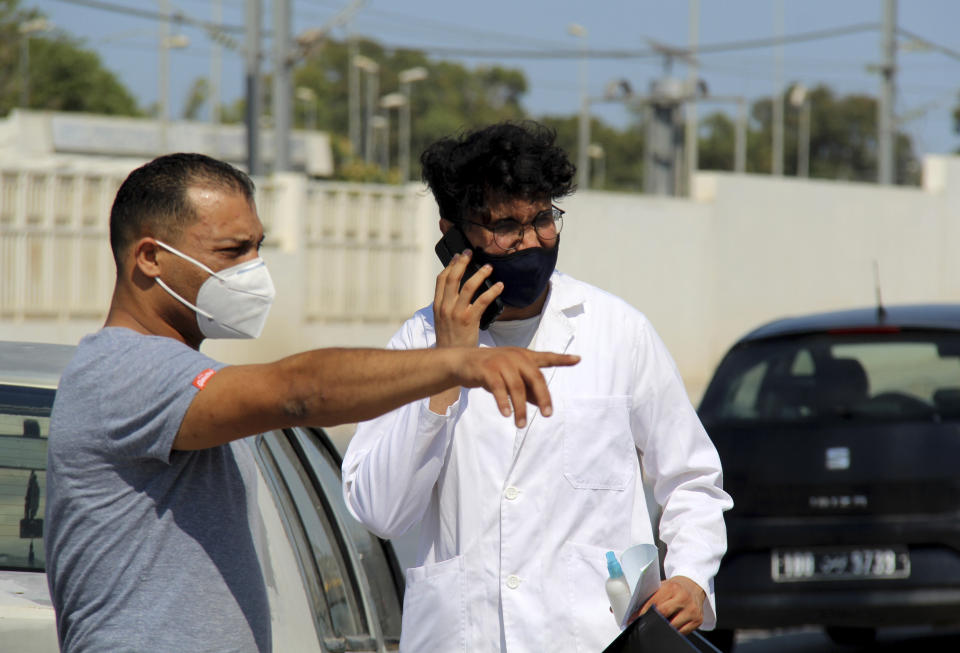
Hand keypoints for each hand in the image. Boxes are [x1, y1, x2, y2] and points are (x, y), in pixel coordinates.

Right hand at [433, 249, 502, 347]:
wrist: (452, 358)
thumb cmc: (451, 338)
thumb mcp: (443, 319)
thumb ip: (448, 304)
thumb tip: (459, 290)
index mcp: (438, 305)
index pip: (442, 279)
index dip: (450, 265)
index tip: (458, 256)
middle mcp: (445, 307)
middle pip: (452, 278)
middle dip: (462, 263)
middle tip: (471, 253)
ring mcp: (456, 313)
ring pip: (467, 287)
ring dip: (479, 274)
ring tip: (489, 267)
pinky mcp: (469, 320)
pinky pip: (482, 301)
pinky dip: (492, 291)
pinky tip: (499, 286)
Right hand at [453, 347, 578, 426]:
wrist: (463, 362)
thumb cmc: (491, 370)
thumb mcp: (511, 377)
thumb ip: (527, 388)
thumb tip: (542, 403)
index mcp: (524, 357)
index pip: (546, 357)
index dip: (562, 359)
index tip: (578, 359)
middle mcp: (515, 357)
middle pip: (535, 377)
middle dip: (543, 397)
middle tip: (548, 414)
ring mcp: (501, 362)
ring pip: (517, 387)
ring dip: (520, 408)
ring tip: (521, 424)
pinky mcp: (487, 369)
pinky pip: (498, 388)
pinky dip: (503, 402)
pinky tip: (507, 414)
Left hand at [634, 576, 705, 634]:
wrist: (693, 586)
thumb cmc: (674, 587)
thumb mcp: (662, 586)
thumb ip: (650, 596)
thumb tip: (630, 610)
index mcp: (672, 588)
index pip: (654, 603)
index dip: (643, 612)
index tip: (634, 619)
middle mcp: (683, 598)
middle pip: (663, 614)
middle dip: (651, 620)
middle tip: (643, 624)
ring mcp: (692, 610)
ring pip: (672, 626)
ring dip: (662, 628)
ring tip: (657, 625)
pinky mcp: (698, 620)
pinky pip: (681, 632)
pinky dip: (672, 631)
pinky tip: (669, 627)